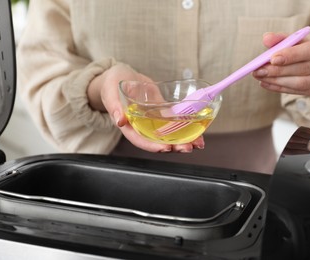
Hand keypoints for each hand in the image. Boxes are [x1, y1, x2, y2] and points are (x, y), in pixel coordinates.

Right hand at [87, 63, 204, 152]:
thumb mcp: (110, 91)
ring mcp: (153, 121)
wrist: (122, 75)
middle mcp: (142, 127)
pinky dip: (187, 127)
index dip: (153, 146)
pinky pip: (175, 122)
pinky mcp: (162, 113)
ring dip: (184, 140)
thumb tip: (120, 120)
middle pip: (158, 141)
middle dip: (174, 146)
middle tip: (188, 147)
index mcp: (128, 125)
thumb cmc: (113, 83)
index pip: (140, 140)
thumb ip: (114, 105)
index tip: (166, 148)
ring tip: (198, 143)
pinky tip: (199, 131)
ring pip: (169, 134)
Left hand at [252, 31, 309, 97]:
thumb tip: (266, 39)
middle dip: (279, 70)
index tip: (272, 58)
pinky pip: (299, 92)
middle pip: (305, 69)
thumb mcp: (300, 39)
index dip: (292, 55)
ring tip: (260, 77)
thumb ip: (283, 38)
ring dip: (277, 81)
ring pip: (301, 83)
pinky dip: (280, 88)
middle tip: (259, 70)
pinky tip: (267, 83)